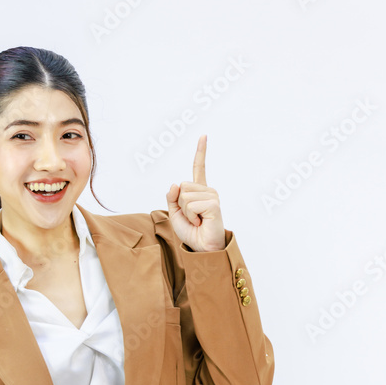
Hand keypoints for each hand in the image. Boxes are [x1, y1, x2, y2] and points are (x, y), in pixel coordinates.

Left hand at [166, 134, 224, 251]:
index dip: (200, 152)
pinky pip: (190, 205)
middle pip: (182, 187)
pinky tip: (200, 222)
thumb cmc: (192, 232)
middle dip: (180, 205)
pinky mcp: (213, 204)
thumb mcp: (175, 214)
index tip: (204, 136)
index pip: (199, 168)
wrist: (202, 249)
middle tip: (192, 218)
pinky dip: (190, 217)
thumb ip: (172, 197)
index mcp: (199, 191)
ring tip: (197, 221)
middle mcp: (208, 191)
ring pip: (184, 196)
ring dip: (185, 213)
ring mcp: (212, 196)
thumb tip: (175, 183)